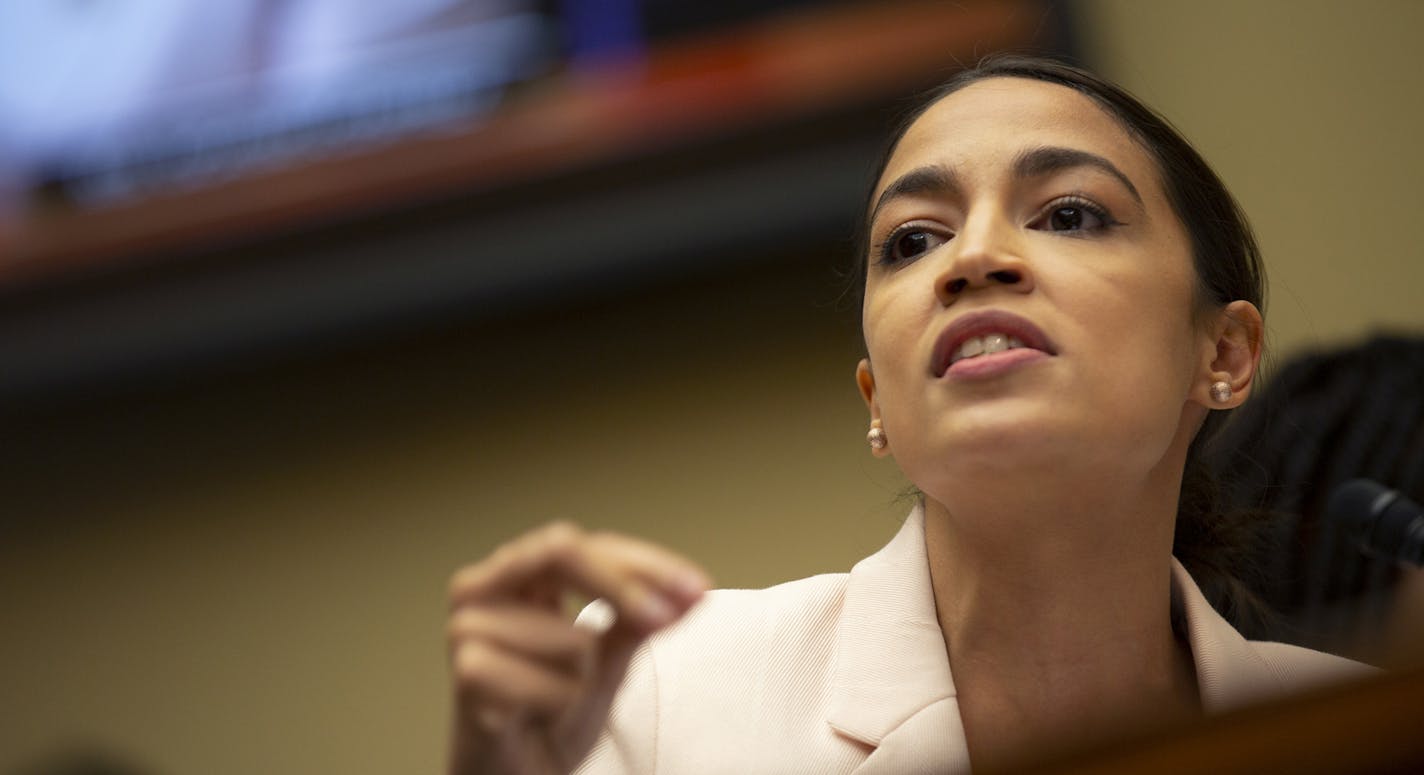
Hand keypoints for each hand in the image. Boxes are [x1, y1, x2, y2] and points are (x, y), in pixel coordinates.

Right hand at [446, 521, 709, 774]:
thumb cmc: (549, 711)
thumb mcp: (606, 659)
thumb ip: (638, 622)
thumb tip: (690, 595)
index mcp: (516, 572)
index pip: (587, 545)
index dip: (645, 563)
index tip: (697, 589)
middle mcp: (482, 587)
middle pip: (561, 552)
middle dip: (623, 586)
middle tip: (667, 617)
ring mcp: (467, 628)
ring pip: (571, 638)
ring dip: (587, 679)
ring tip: (559, 700)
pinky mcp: (468, 674)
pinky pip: (553, 686)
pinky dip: (565, 708)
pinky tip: (537, 718)